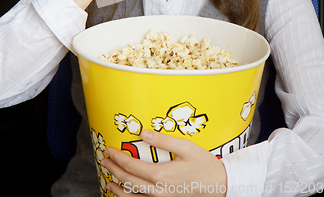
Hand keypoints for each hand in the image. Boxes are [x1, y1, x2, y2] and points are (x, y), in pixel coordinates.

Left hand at [101, 130, 226, 196]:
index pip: (131, 165)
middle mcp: (158, 190)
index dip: (117, 157)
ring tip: (109, 180)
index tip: (109, 150)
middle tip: (104, 160)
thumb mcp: (186, 147)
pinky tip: (126, 194)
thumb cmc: (204, 165)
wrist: (219, 185)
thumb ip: (163, 140)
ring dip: (117, 188)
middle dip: (113, 170)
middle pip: (127, 181)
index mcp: (161, 175)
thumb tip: (143, 133)